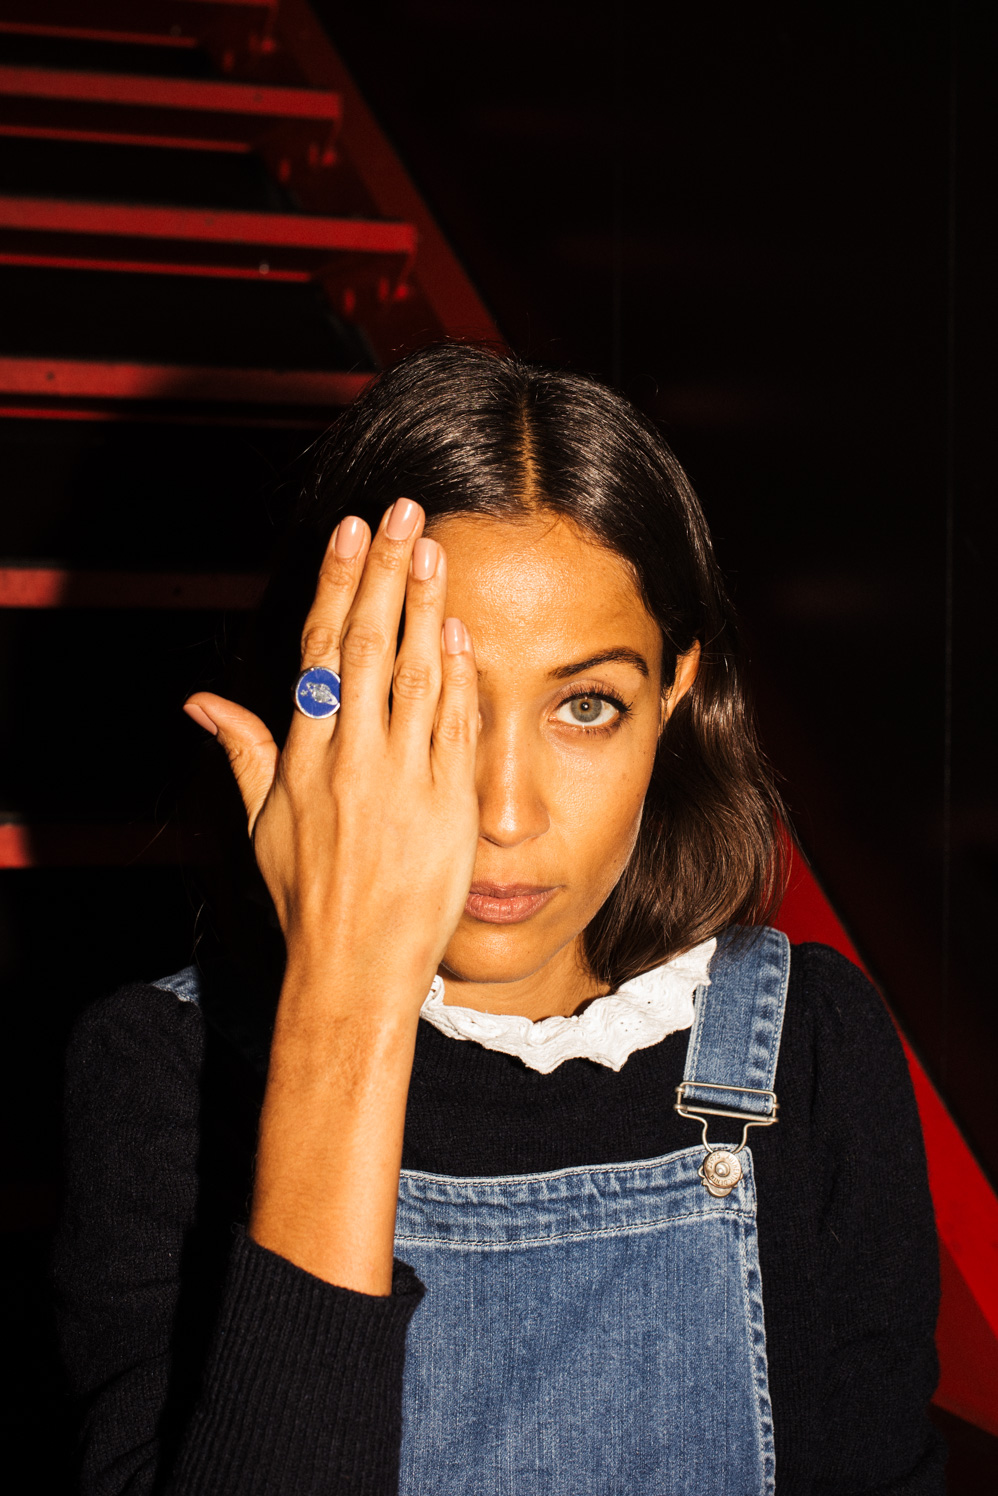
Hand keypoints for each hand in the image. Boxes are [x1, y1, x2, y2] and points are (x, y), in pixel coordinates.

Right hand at [185, 498, 478, 1007]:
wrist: (354, 969)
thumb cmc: (305, 897)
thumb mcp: (260, 823)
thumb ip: (241, 751)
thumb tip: (201, 701)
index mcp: (303, 758)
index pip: (318, 652)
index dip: (335, 586)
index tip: (348, 533)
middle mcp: (349, 760)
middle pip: (365, 645)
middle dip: (383, 572)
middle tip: (401, 512)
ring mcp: (401, 781)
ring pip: (412, 674)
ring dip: (424, 606)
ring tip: (433, 548)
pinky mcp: (446, 805)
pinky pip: (452, 727)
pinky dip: (457, 676)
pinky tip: (460, 630)